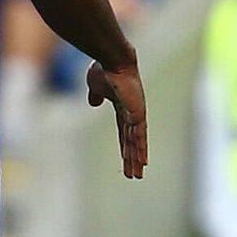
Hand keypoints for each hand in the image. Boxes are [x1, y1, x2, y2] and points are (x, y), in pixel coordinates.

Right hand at [86, 62, 147, 178]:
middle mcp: (132, 113)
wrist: (113, 61)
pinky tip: (143, 161)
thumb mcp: (95, 86)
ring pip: (136, 142)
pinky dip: (141, 149)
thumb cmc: (104, 70)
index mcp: (122, 108)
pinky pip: (139, 135)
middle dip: (132, 158)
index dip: (125, 146)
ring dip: (137, 159)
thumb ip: (95, 96)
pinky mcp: (138, 114)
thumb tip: (94, 103)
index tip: (126, 159)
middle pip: (132, 141)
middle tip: (134, 175)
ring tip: (138, 174)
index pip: (124, 132)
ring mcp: (137, 114)